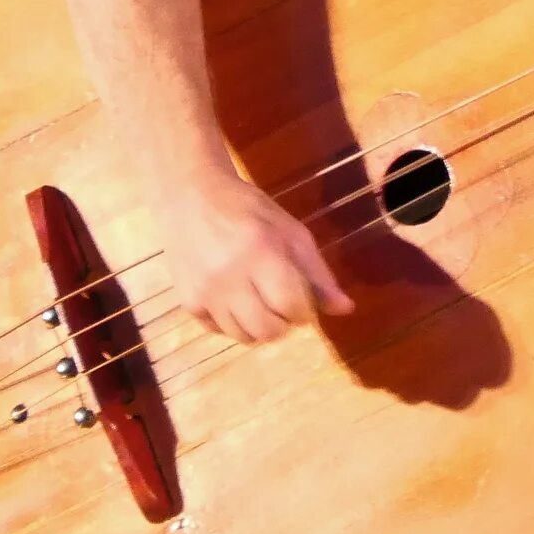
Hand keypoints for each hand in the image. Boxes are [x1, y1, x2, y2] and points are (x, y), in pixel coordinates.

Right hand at [160, 165, 354, 344]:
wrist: (189, 196)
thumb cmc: (247, 210)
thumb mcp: (290, 231)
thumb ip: (317, 272)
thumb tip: (346, 309)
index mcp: (260, 252)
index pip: (291, 306)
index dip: (305, 310)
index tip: (303, 300)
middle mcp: (229, 277)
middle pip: (267, 330)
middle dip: (284, 323)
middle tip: (283, 304)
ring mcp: (204, 292)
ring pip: (243, 337)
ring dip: (260, 327)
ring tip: (261, 302)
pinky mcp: (187, 302)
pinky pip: (219, 331)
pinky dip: (234, 323)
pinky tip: (235, 300)